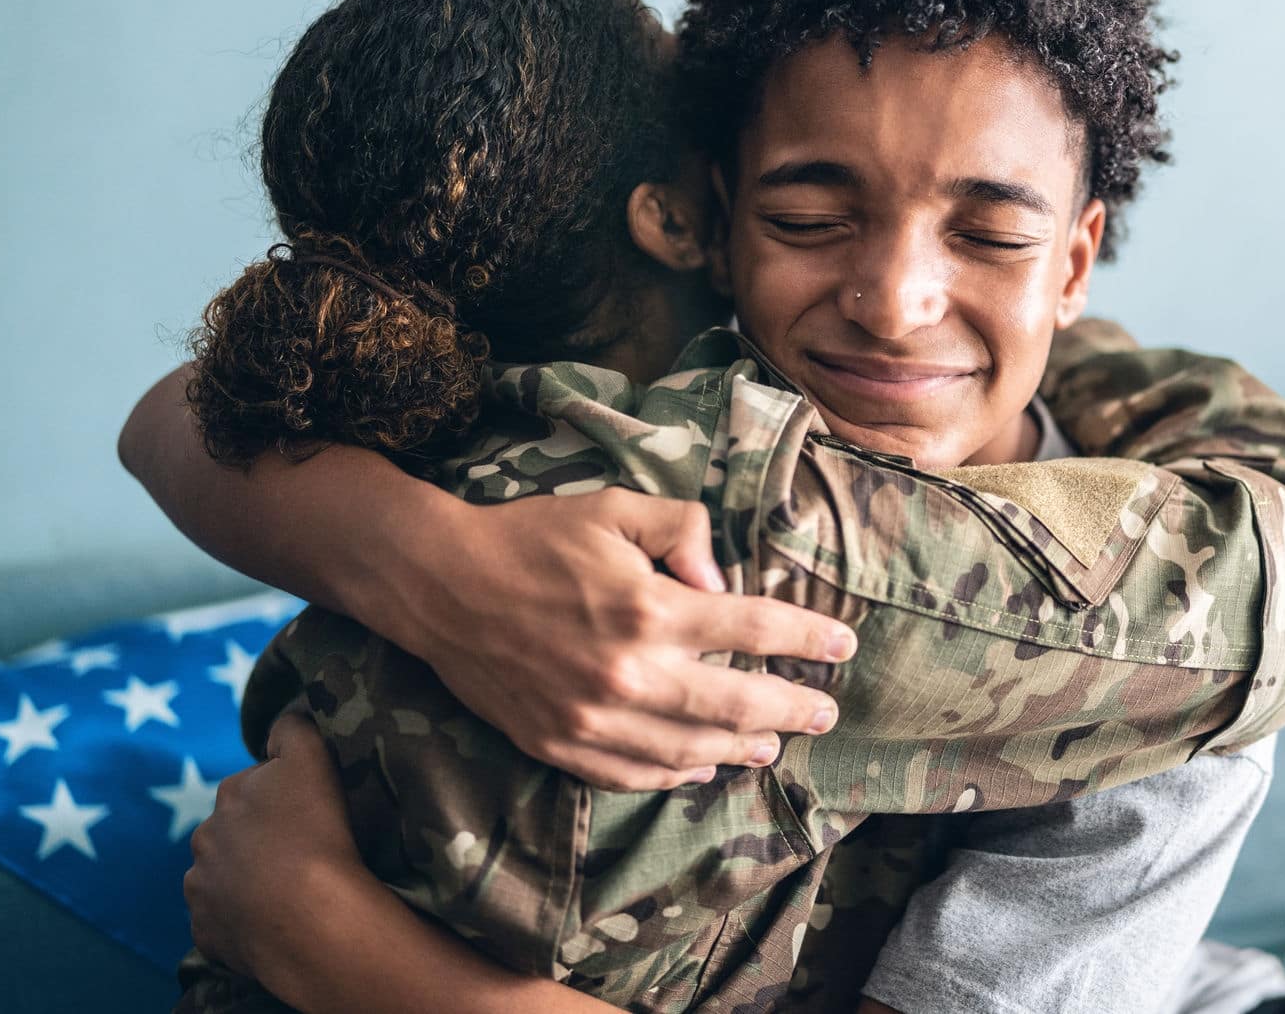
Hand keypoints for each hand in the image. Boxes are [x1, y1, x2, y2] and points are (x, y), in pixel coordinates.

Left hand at [184, 714, 366, 1007]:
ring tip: (287, 892)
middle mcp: (204, 839)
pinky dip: (242, 919)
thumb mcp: (312, 757)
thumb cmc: (315, 831)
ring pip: (224, 878)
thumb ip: (292, 728)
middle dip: (258, 839)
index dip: (284, 796)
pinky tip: (273, 921)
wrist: (307, 917)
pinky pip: (224, 921)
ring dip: (246, 880)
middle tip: (300, 852)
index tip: (308, 812)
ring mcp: (202, 890)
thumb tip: (281, 719)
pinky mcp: (206, 932)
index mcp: (229, 794)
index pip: (254, 785)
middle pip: (234, 833)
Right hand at [386, 489, 854, 790]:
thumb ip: (683, 531)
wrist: (441, 584)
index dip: (807, 639)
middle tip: (825, 713)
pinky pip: (631, 774)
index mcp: (649, 608)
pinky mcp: (559, 745)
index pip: (752, 630)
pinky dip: (674, 777)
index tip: (843, 647)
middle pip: (734, 703)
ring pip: (688, 751)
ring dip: (740, 750)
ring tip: (771, 744)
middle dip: (791, 709)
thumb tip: (722, 579)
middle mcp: (628, 672)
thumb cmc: (534, 536)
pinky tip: (699, 769)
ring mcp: (592, 719)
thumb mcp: (615, 507)